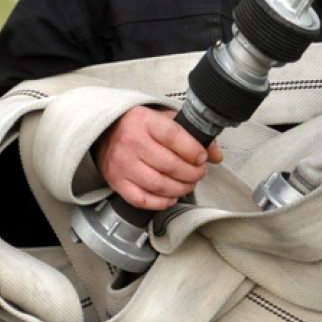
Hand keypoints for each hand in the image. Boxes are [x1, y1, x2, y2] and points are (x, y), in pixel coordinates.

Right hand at [93, 105, 222, 209]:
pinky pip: (142, 199)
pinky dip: (162, 202)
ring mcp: (123, 164)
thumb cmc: (139, 126)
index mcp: (144, 121)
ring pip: (159, 185)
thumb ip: (192, 133)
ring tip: (188, 184)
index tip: (202, 157)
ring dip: (181, 188)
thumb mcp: (164, 119)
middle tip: (199, 173)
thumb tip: (216, 155)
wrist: (104, 132)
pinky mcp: (117, 182)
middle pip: (170, 165)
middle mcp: (131, 142)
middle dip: (192, 173)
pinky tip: (171, 196)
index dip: (193, 150)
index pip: (173, 136)